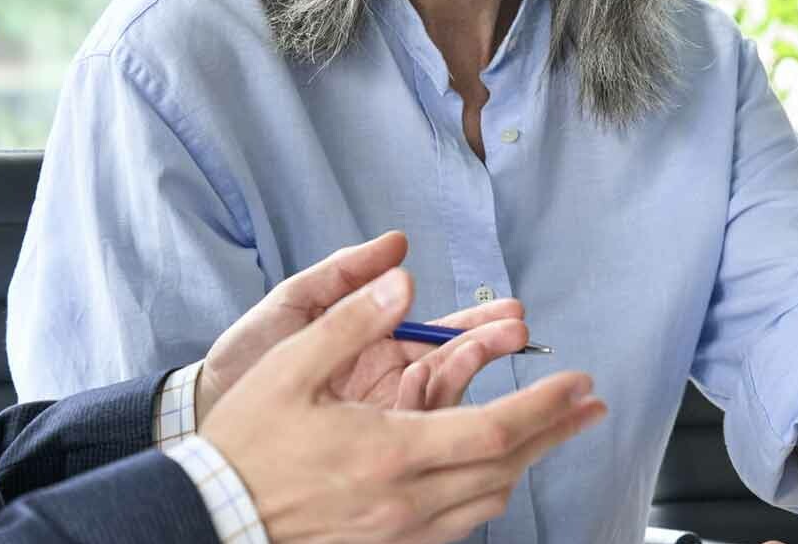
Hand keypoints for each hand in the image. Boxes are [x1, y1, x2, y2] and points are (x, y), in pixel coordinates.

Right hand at [199, 263, 605, 542]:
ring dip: (522, 463)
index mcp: (392, 450)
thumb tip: (402, 278)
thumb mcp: (291, 366)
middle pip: (505, 467)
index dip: (546, 406)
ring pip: (485, 501)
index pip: (495, 429)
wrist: (207, 520)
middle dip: (555, 433)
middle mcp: (406, 499)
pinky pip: (455, 526)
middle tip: (590, 408)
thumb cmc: (244, 445)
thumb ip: (352, 320)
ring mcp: (398, 532)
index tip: (580, 384)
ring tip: (546, 435)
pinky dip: (481, 493)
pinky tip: (486, 475)